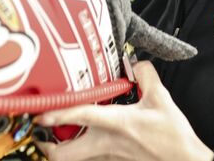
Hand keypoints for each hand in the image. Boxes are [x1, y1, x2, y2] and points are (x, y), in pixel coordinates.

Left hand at [36, 61, 212, 160]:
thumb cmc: (174, 136)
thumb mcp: (162, 98)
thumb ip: (146, 76)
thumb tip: (136, 63)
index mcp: (117, 123)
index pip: (80, 116)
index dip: (57, 114)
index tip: (39, 112)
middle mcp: (107, 144)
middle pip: (63, 155)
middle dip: (45, 146)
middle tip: (40, 132)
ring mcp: (109, 159)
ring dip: (60, 152)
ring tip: (54, 139)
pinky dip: (81, 155)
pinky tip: (82, 144)